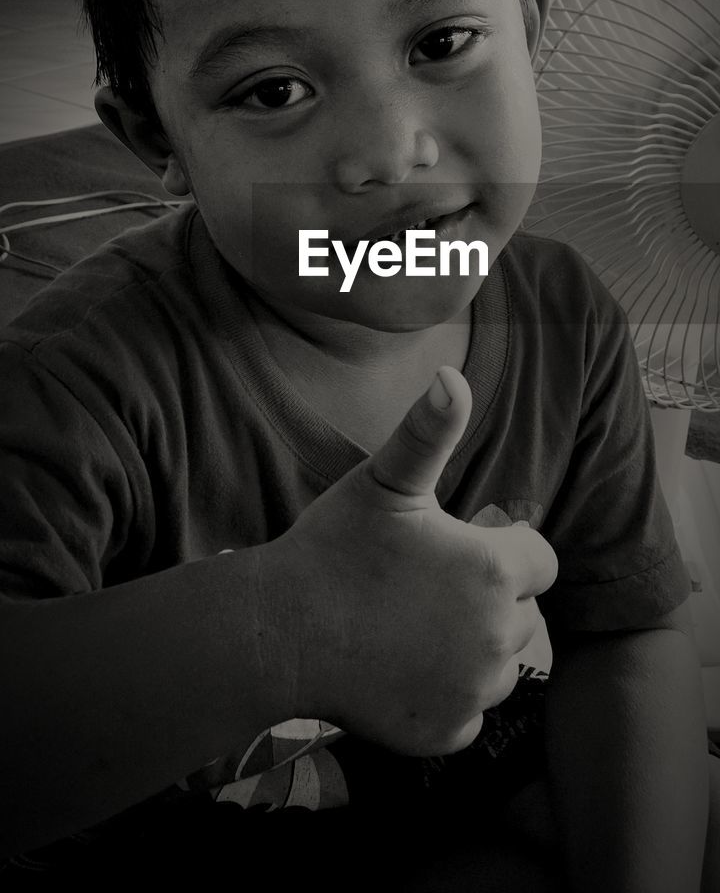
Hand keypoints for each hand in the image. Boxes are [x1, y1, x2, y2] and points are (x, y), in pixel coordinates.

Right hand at [269, 366, 557, 756]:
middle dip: (486, 597)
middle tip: (421, 585)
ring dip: (470, 647)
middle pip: (520, 613)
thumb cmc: (333, 547)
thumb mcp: (385, 481)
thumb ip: (428, 430)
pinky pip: (468, 710)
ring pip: (498, 664)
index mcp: (495, 569)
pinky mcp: (446, 732)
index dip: (500, 549)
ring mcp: (473, 691)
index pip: (539, 559)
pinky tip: (400, 666)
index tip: (452, 546)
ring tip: (410, 624)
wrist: (277, 632)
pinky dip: (445, 694)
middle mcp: (499, 635)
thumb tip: (451, 374)